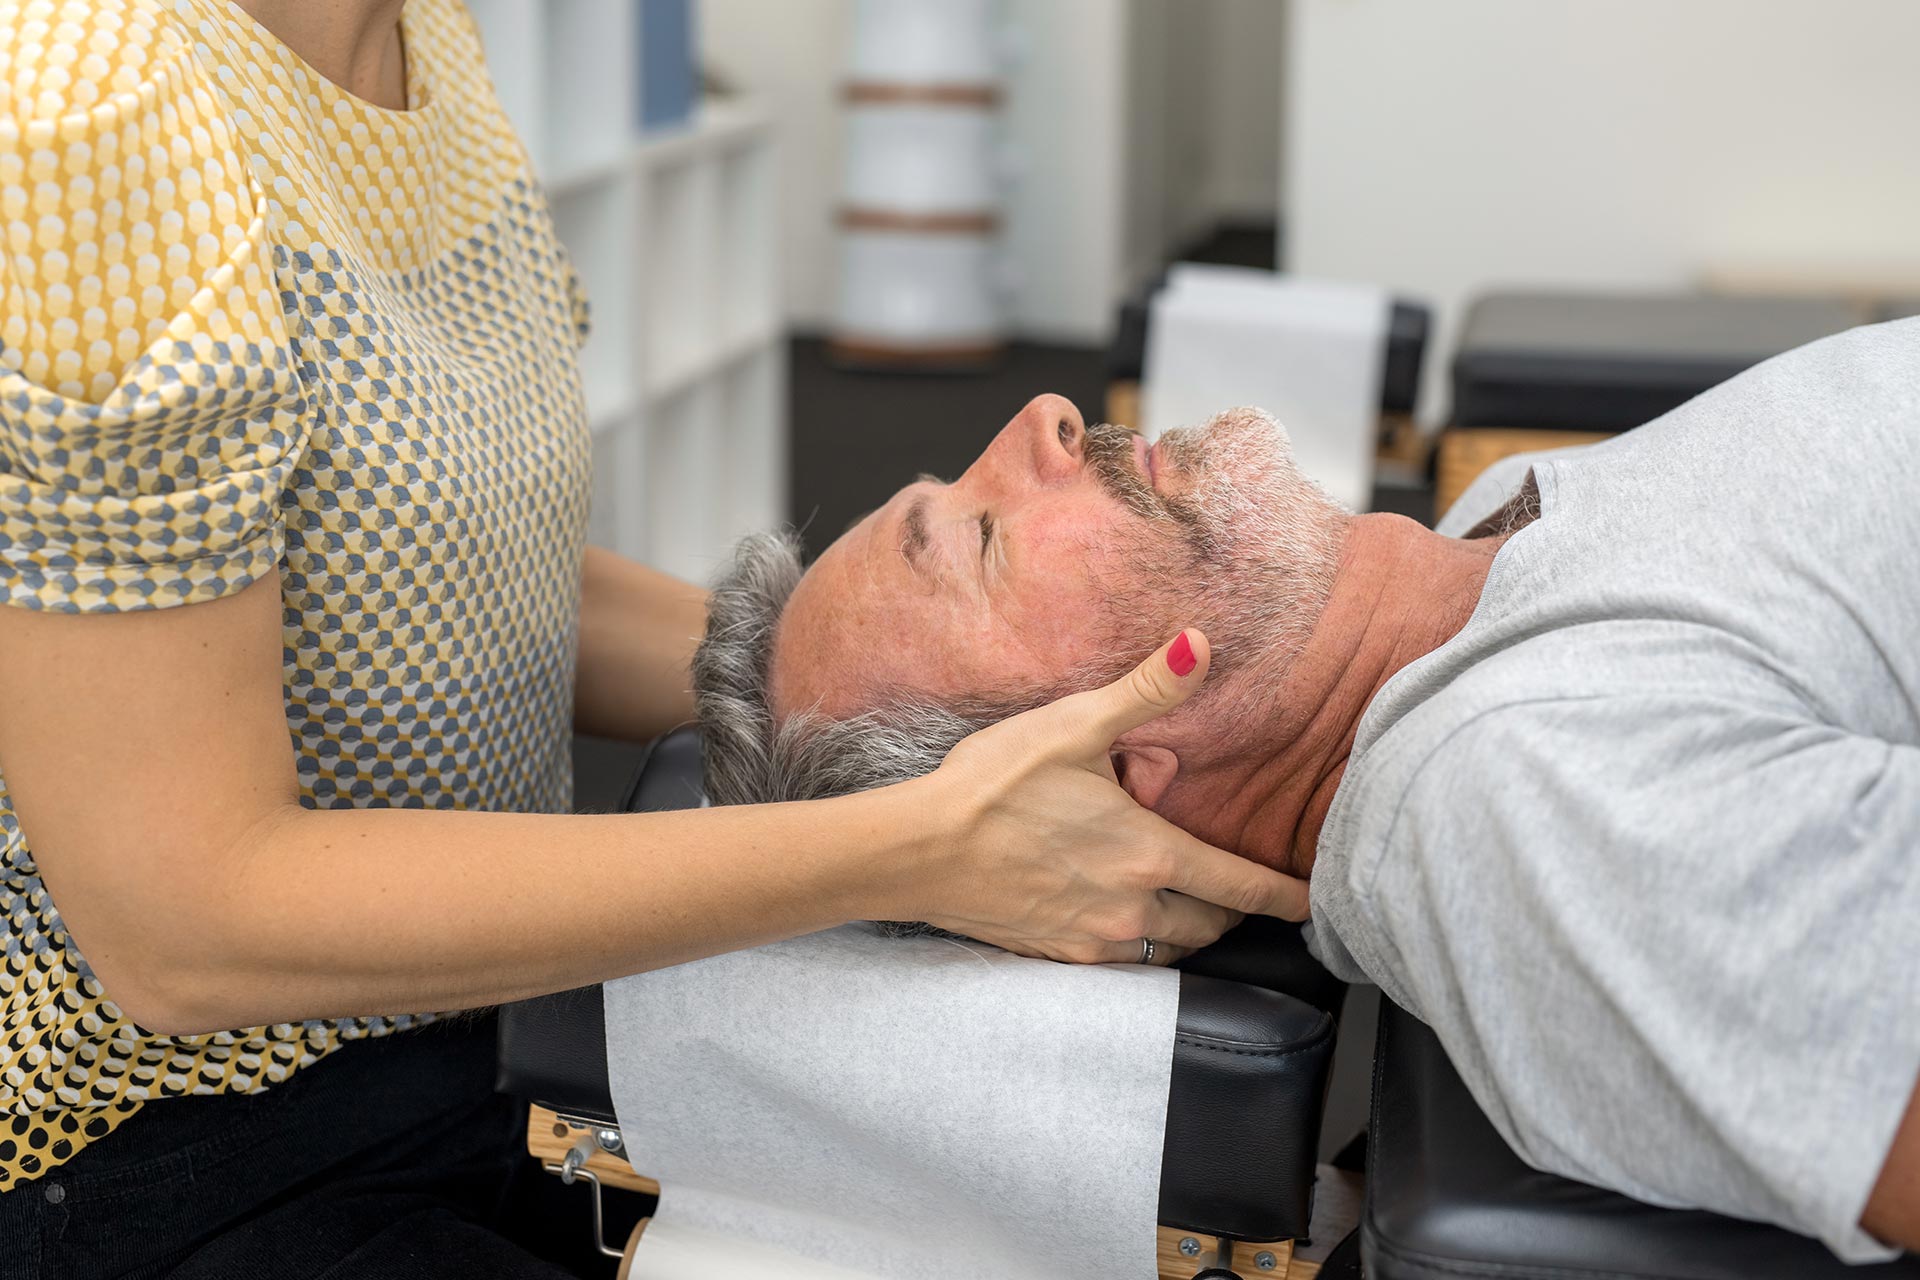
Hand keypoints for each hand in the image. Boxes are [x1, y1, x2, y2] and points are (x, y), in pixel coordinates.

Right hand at [905, 630, 1310, 964]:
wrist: (918, 850)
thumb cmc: (993, 784)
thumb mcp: (1074, 725)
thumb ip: (1146, 689)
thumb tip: (1201, 643)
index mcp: (1150, 854)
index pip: (1241, 886)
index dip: (1285, 897)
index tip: (1315, 904)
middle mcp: (1132, 905)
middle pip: (1210, 925)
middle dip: (1233, 912)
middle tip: (1242, 894)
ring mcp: (1094, 938)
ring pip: (1168, 948)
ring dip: (1187, 929)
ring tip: (1189, 905)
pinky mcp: (1057, 956)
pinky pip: (1121, 960)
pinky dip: (1138, 942)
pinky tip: (1122, 917)